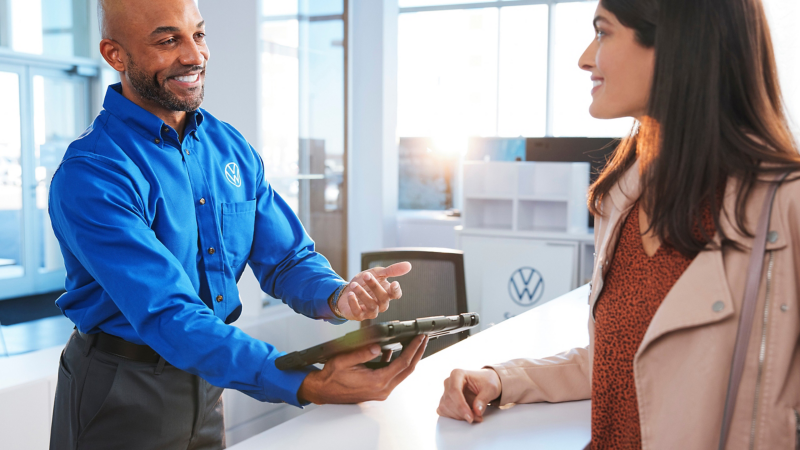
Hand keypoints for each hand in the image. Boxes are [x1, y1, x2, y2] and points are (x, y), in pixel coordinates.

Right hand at [297, 335, 428, 403]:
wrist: (322, 391)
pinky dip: (397, 363)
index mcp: (377, 382)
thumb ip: (362, 353)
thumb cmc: (331, 378)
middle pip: (407, 369)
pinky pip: (392, 374)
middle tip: (423, 339)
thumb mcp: (344, 361)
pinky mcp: (378, 389)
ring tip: (415, 343)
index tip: (420, 338)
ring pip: (402, 372)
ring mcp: (381, 390)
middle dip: (417, 353)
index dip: (413, 349)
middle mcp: (382, 389)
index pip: (403, 363)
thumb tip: (378, 347)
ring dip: (409, 358)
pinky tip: (396, 351)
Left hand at [337, 262, 411, 320]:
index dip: (396, 290)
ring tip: (354, 284)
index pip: (396, 294)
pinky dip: (354, 303)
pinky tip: (350, 294)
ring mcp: (371, 311)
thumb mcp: (377, 273)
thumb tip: (408, 265)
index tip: (394, 283)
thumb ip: (391, 270)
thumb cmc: (364, 283)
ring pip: (372, 306)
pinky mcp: (359, 315)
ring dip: (362, 294)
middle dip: (375, 286)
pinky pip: (358, 312)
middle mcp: (381, 304)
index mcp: (387, 293)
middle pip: (383, 298)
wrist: (346, 290)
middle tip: (366, 275)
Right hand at [437, 368, 501, 423]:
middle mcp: (449, 381)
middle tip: (477, 417)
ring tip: (475, 415)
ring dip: (459, 416)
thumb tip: (477, 411)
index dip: (461, 406)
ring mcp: (445, 391)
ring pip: (445, 408)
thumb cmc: (487, 382)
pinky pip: (444, 412)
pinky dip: (455, 417)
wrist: (486, 382)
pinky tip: (466, 415)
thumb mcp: (491, 389)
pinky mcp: (445, 401)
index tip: (470, 417)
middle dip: (462, 413)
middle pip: (449, 401)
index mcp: (457, 374)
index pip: (454, 391)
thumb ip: (483, 399)